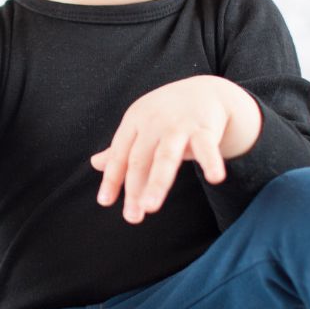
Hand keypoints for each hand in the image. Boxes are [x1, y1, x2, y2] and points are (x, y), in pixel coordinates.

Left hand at [89, 75, 232, 224]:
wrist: (205, 90)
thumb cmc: (167, 114)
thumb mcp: (140, 126)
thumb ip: (121, 148)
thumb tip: (94, 164)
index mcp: (134, 122)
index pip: (120, 155)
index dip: (112, 178)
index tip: (105, 202)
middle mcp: (153, 124)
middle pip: (140, 160)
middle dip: (134, 189)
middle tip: (132, 217)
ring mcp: (179, 126)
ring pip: (166, 157)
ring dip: (157, 182)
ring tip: (150, 207)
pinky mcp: (204, 129)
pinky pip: (207, 148)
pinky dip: (211, 162)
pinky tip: (215, 178)